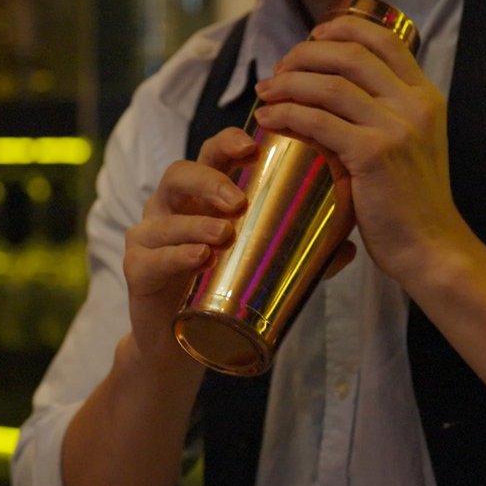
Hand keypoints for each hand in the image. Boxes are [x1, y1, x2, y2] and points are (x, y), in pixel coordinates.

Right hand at [123, 127, 356, 360]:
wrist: (185, 342)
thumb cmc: (223, 290)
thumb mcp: (264, 268)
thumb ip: (304, 257)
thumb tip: (350, 248)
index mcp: (201, 196)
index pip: (211, 154)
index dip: (228, 143)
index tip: (253, 146)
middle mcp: (171, 208)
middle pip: (179, 173)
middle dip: (208, 180)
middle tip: (239, 200)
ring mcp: (149, 236)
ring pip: (164, 217)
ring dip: (194, 222)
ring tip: (224, 233)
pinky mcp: (136, 268)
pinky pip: (151, 256)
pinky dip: (175, 255)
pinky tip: (198, 258)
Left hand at [253, 14, 472, 289]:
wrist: (431, 248)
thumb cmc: (411, 204)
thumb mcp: (410, 145)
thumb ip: (386, 116)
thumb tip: (337, 93)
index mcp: (426, 96)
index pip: (384, 38)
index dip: (342, 28)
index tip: (311, 38)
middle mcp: (415, 104)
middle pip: (350, 53)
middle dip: (305, 53)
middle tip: (278, 71)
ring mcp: (396, 127)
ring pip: (330, 83)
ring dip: (288, 82)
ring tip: (265, 92)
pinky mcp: (374, 154)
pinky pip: (319, 120)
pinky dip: (287, 114)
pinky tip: (269, 119)